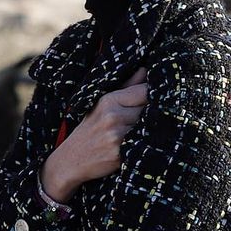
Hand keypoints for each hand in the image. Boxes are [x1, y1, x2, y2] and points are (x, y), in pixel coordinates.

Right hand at [41, 68, 148, 201]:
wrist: (70, 161)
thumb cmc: (89, 130)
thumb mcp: (102, 105)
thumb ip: (126, 87)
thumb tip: (145, 69)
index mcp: (108, 100)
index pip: (145, 90)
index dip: (156, 95)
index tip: (161, 99)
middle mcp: (113, 116)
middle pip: (151, 109)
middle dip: (154, 114)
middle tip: (152, 120)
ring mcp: (117, 135)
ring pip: (150, 127)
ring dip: (151, 130)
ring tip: (144, 134)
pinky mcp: (121, 153)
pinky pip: (144, 144)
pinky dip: (146, 145)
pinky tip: (140, 146)